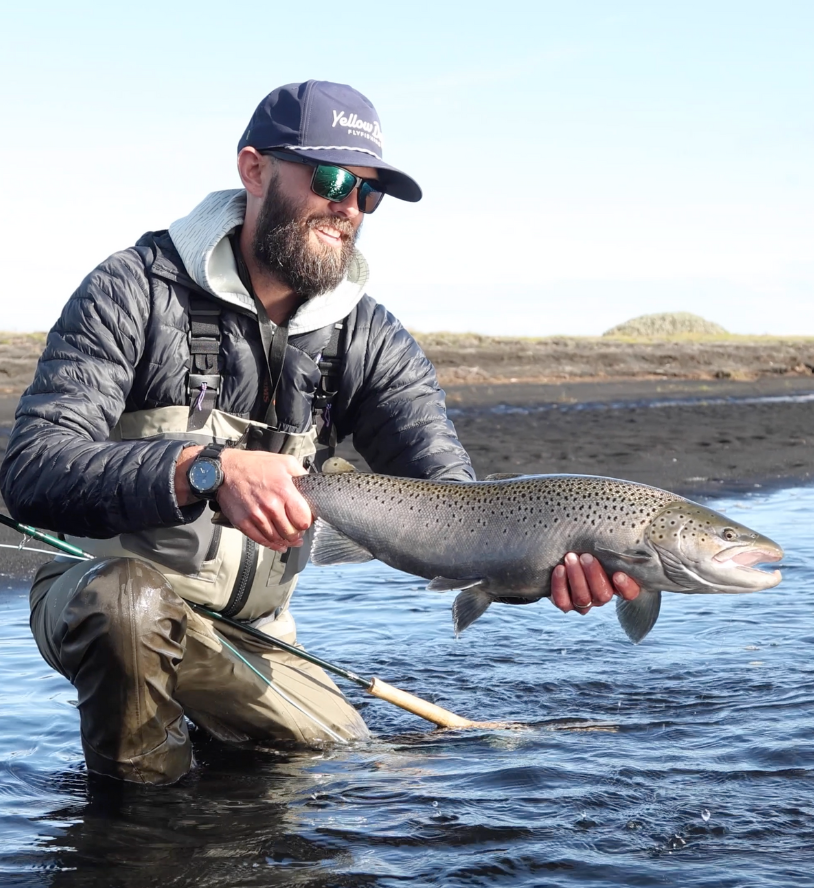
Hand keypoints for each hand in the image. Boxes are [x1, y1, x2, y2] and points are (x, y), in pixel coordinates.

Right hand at [175, 446, 311, 551]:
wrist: (225, 469)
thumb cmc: (255, 465)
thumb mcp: (284, 462)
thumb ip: (301, 474)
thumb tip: (312, 486)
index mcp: (284, 491)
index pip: (303, 519)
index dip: (307, 522)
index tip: (306, 520)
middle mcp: (271, 506)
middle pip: (291, 533)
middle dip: (297, 533)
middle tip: (299, 531)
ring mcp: (256, 516)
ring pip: (277, 538)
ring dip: (286, 541)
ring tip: (290, 539)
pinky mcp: (243, 522)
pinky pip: (261, 540)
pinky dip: (272, 545)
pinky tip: (278, 544)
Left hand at [550, 552, 639, 613]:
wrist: (561, 557)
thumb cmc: (585, 548)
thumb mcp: (599, 546)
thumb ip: (609, 544)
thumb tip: (622, 524)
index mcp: (616, 584)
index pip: (630, 593)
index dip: (626, 587)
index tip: (618, 574)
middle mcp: (601, 597)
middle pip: (603, 594)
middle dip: (594, 575)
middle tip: (586, 557)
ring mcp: (583, 603)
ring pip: (582, 598)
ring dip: (576, 577)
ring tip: (570, 558)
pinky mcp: (565, 604)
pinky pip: (563, 601)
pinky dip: (560, 585)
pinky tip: (559, 569)